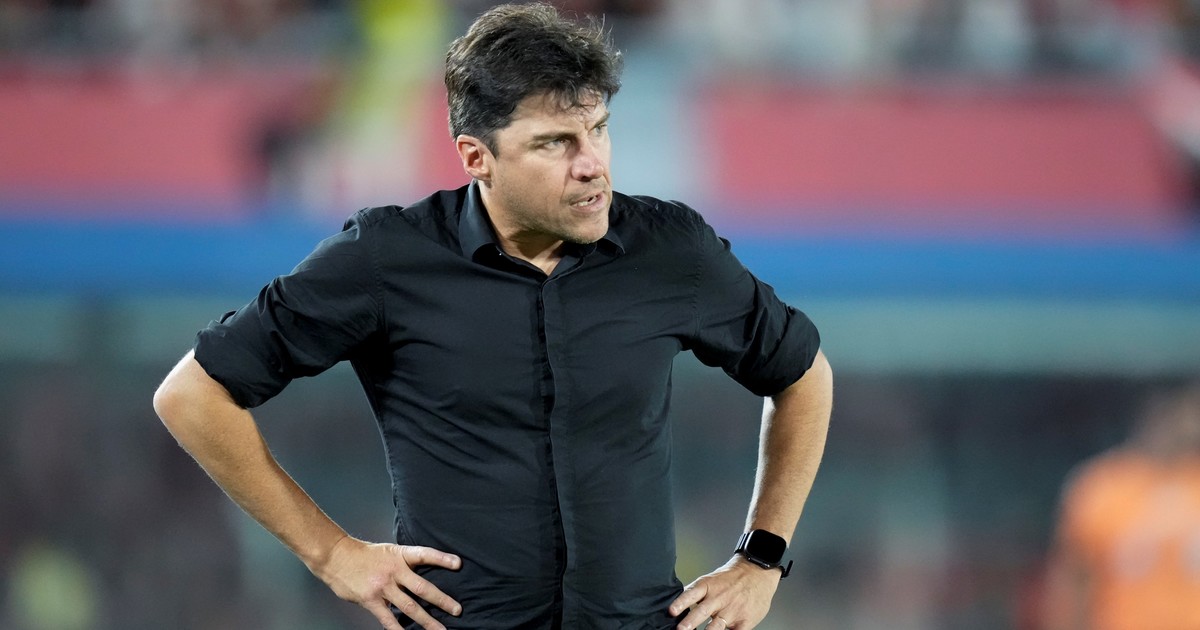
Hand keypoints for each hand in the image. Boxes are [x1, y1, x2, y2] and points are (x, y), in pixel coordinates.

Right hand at [314, 535, 462, 629]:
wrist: (336, 556)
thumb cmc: (363, 555)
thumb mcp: (388, 551)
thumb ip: (404, 562)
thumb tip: (422, 573)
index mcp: (400, 556)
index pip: (425, 554)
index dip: (441, 559)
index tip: (458, 564)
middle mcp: (394, 571)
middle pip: (422, 587)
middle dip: (441, 600)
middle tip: (457, 609)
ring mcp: (383, 587)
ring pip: (409, 607)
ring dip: (427, 620)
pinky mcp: (371, 600)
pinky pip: (388, 619)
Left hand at [668, 556, 781, 629]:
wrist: (758, 571)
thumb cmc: (732, 578)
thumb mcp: (712, 580)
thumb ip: (697, 593)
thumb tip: (678, 605)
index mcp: (708, 586)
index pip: (691, 594)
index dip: (681, 602)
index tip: (672, 611)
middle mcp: (719, 598)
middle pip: (702, 612)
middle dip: (690, 622)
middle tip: (681, 629)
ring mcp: (732, 610)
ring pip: (716, 626)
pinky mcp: (744, 621)